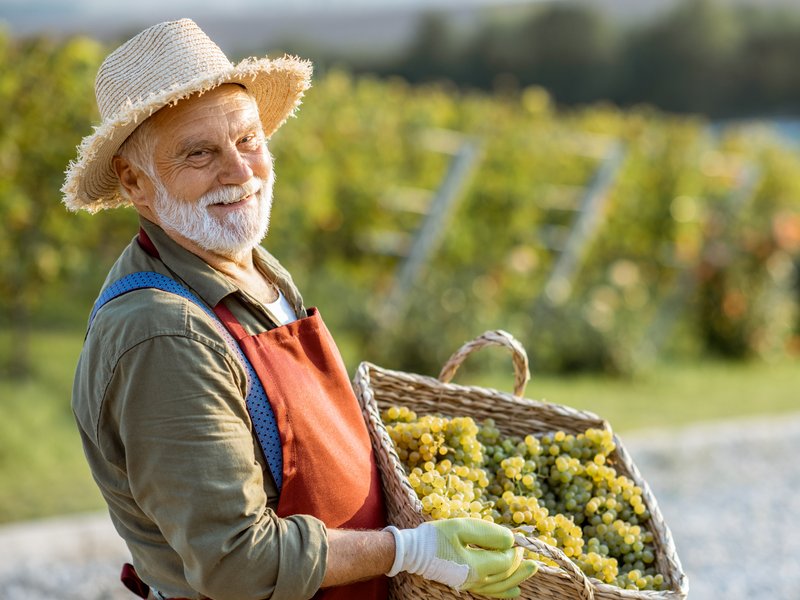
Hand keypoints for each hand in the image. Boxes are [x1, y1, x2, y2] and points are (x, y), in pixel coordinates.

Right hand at [385, 518, 537, 598]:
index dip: (515, 549)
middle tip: (528, 551)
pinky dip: (506, 591)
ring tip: (532, 569)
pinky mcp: (466, 584)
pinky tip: (515, 589)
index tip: (517, 538)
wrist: (413, 552)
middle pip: (507, 575)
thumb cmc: (436, 536)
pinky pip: (491, 592)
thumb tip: (510, 539)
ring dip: (518, 577)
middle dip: (520, 563)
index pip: (505, 561)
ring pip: (502, 586)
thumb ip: (488, 533)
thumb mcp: (461, 527)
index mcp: (476, 566)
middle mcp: (476, 580)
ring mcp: (471, 585)